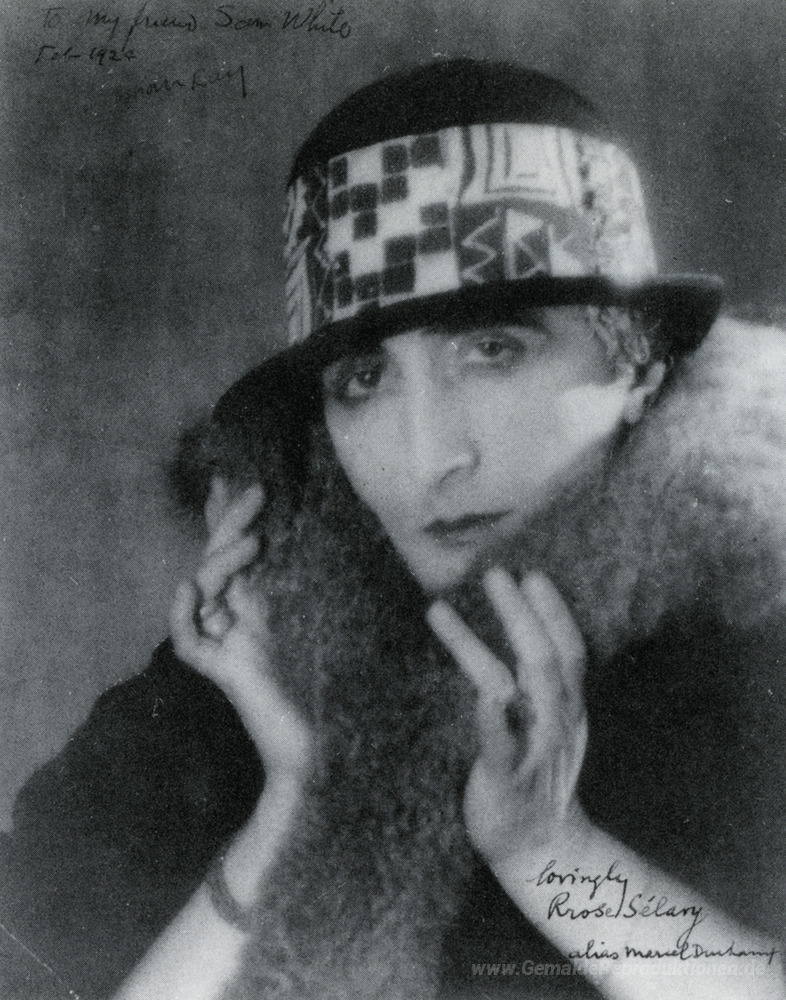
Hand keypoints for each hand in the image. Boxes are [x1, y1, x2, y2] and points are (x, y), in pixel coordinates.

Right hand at [171, 484, 312, 784]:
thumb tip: (336, 533)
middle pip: (219, 559)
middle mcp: (241, 619)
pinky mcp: (226, 673)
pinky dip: (184, 616)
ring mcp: (230, 643)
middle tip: (257, 490)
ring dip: (222, 560)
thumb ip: (327, 582)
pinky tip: (189, 589)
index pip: (240, 550)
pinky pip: (188, 642)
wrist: (328, 748)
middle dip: (231, 522)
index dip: (231, 515)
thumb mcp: (337, 619)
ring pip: (203, 589)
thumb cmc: (340, 688)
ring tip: (255, 542)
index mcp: (265, 605)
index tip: (234, 475)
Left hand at [427, 569, 589, 868]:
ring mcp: (533, 750)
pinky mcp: (506, 779)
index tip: (533, 574)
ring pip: (512, 688)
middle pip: (543, 658)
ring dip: (475, 646)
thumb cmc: (537, 774)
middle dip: (520, 613)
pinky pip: (500, 744)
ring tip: (437, 611)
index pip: (569, 650)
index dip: (554, 611)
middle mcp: (556, 723)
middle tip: (496, 573)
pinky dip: (492, 717)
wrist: (542, 848)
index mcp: (567, 707)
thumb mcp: (550, 724)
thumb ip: (536, 682)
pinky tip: (481, 694)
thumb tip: (517, 632)